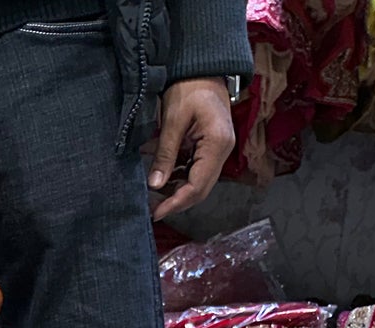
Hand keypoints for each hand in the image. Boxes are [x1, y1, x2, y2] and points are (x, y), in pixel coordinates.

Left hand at [148, 78, 235, 219]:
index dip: (176, 203)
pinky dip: (178, 178)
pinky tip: (161, 179)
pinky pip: (195, 171)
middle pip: (200, 190)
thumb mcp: (173, 120)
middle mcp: (223, 151)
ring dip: (176, 192)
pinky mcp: (210, 147)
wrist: (203, 67)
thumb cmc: (189, 86)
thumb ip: (165, 154)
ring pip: (198, 183)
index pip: (197, 186)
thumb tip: (154, 185)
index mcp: (217, 144)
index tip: (155, 213)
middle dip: (176, 202)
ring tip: (152, 196)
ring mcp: (218, 150)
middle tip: (151, 209)